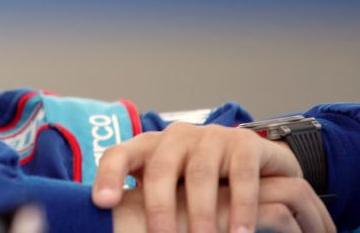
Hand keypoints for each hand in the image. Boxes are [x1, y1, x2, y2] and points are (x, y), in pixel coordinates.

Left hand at [93, 123, 310, 232]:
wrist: (257, 166)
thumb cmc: (202, 185)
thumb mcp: (171, 193)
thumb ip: (146, 205)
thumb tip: (114, 227)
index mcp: (150, 147)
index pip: (119, 155)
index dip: (108, 176)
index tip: (103, 203)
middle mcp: (177, 137)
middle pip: (160, 168)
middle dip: (159, 207)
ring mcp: (211, 136)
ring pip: (200, 173)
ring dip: (202, 213)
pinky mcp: (245, 144)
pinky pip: (241, 175)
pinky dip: (241, 207)